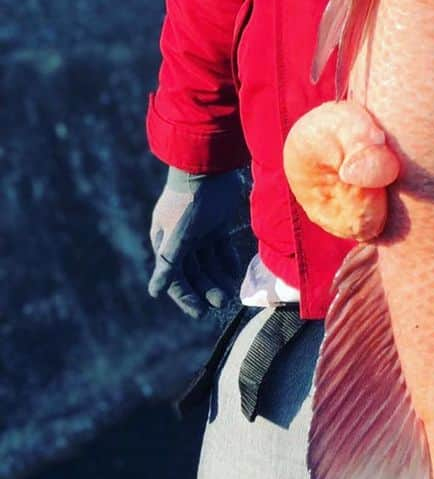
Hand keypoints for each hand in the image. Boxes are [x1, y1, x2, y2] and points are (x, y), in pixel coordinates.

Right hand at [148, 167, 245, 318]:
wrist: (209, 166)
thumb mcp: (179, 235)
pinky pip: (221, 246)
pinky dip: (227, 259)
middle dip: (206, 288)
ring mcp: (199, 230)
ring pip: (208, 261)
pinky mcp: (216, 221)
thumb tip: (154, 292)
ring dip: (217, 277)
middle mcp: (181, 238)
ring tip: (230, 293)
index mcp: (165, 242)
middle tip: (221, 303)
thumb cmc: (189, 201)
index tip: (200, 313)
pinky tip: (234, 273)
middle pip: (193, 271)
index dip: (186, 296)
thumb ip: (169, 264)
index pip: (174, 277)